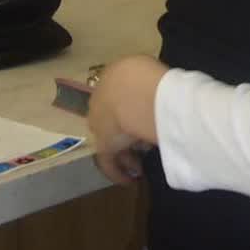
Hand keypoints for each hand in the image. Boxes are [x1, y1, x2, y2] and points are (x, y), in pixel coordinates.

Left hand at [84, 55, 166, 185]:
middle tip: (141, 143)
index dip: (130, 108)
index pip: (116, 97)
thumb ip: (143, 80)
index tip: (142, 117)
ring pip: (113, 141)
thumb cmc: (146, 76)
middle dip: (125, 131)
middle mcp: (100, 101)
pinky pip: (110, 162)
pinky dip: (118, 172)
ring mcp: (100, 124)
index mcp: (110, 78)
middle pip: (112, 119)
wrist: (136, 92)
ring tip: (140, 165)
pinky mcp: (104, 146)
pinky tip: (129, 181)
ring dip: (126, 153)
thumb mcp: (146, 68)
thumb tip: (149, 92)